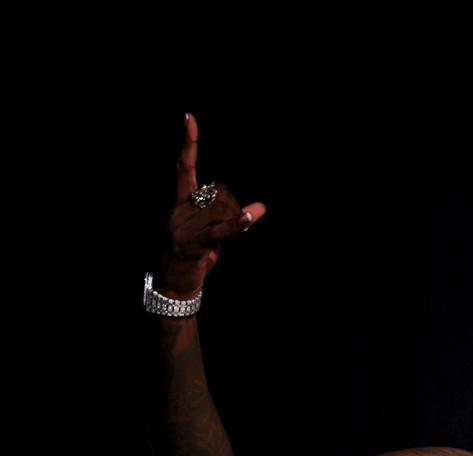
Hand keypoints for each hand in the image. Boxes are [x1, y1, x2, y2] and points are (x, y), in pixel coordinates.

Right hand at [157, 113, 266, 297]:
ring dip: (236, 223)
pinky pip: (221, 229)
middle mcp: (177, 209)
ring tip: (226, 239)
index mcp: (180, 202)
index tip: (190, 117)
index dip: (189, 142)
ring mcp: (182, 226)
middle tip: (232, 228)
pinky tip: (254, 214)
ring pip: (223, 210)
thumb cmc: (195, 255)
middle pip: (219, 192)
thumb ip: (227, 215)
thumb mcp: (210, 230)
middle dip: (235, 208)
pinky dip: (239, 224)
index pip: (183, 166)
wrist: (175, 284)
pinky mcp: (192, 243)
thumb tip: (260, 206)